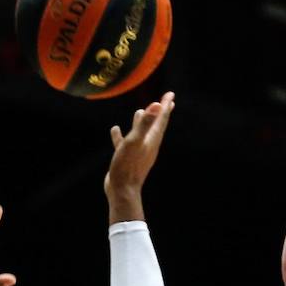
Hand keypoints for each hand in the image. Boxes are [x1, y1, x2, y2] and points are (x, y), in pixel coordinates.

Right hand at [105, 91, 173, 207]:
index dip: (165, 105)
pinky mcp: (127, 159)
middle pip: (155, 125)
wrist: (122, 191)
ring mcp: (137, 153)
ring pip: (141, 133)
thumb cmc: (127, 166)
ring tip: (138, 112)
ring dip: (141, 122)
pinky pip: (125, 143)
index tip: (170, 94)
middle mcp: (147, 145)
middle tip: (165, 102)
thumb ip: (144, 123)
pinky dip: (121, 135)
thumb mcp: (135, 141)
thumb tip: (156, 105)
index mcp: (151, 140)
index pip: (161, 119)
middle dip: (159, 112)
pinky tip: (115, 130)